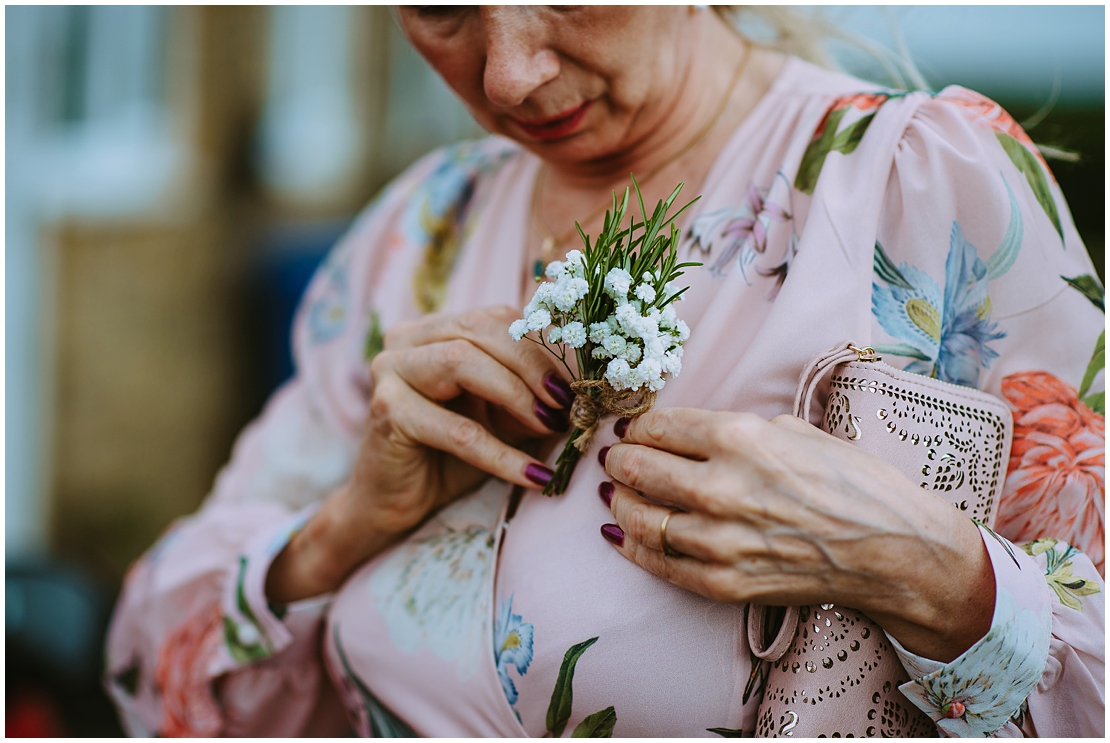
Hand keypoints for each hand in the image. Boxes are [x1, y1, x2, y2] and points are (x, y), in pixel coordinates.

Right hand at [267, 306, 571, 602]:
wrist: (395, 504)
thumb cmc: (450, 455)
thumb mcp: (501, 415)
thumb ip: (532, 392)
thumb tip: (588, 383)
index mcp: (434, 329)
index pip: (496, 317)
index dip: (541, 347)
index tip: (577, 383)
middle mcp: (406, 338)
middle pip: (480, 330)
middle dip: (532, 367)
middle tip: (569, 405)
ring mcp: (389, 370)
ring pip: (463, 363)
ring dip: (518, 397)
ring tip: (552, 428)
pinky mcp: (386, 412)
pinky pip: (457, 430)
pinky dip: (502, 454)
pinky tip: (533, 476)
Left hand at [599, 407, 994, 661]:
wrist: (895, 552)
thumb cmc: (852, 483)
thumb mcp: (793, 431)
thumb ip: (733, 430)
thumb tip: (685, 434)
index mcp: (739, 439)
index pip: (658, 427)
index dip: (637, 428)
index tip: (632, 430)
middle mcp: (721, 488)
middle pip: (638, 469)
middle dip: (620, 461)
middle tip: (616, 458)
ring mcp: (719, 541)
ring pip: (639, 518)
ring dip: (621, 501)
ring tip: (619, 492)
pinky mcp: (723, 583)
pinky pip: (658, 562)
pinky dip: (632, 546)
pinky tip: (622, 533)